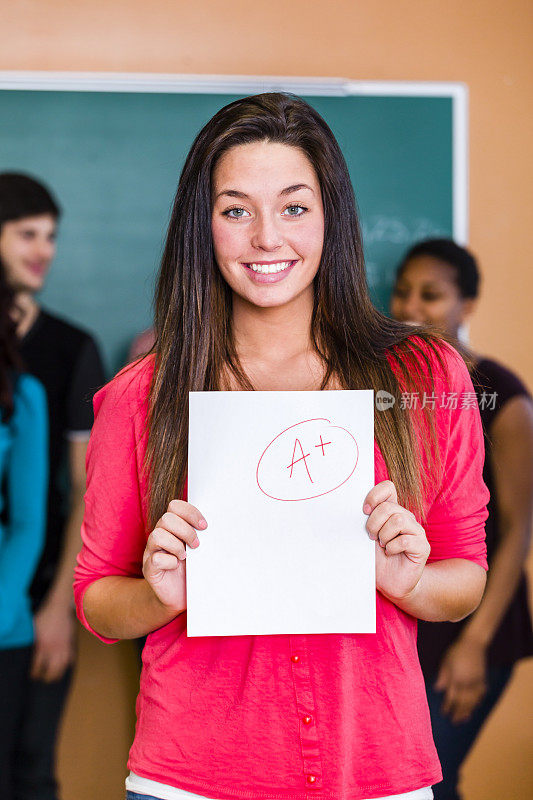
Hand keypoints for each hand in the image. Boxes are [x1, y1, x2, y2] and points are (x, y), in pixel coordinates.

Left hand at [31, 600, 75, 682]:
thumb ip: (33, 642)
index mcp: (42, 645)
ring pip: (63, 665)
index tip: (33, 675)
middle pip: (52, 669)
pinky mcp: (71, 642)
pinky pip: (71, 656)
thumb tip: (28, 652)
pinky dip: (68, 663)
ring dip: (59, 673)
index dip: (35, 673)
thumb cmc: (44, 616)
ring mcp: (64, 645)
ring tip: (55, 677)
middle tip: (44, 679)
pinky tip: (65, 665)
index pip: (38, 665)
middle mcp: (54, 648)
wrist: (59, 607)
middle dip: (48, 677)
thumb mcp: (34, 629)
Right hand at [143, 499, 206, 612]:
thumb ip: (201, 535)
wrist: (179, 596)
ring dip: (176, 545)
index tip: (204, 526)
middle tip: (197, 545)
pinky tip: (176, 566)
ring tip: (186, 557)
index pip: (175, 506)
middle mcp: (159, 536)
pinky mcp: (149, 568)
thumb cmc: (191, 570)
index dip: (190, 513)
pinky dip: (169, 562)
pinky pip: (156, 559)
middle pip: (166, 519)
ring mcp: (151, 552)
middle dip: (186, 531)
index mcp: (171, 527)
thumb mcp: (199, 550)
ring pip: (157, 535)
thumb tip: (217, 525)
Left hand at [364, 480, 429, 601]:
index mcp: (392, 511)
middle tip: (371, 537)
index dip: (374, 496)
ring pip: (398, 520)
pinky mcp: (422, 546)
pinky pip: (405, 539)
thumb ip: (365, 520)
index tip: (364, 511)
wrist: (390, 583)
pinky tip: (391, 553)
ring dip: (384, 536)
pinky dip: (392, 548)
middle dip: (374, 523)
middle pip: (389, 507)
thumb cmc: (377, 558)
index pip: (388, 487)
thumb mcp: (366, 536)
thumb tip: (350, 505)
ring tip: (382, 546)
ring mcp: (417, 531)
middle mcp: (406, 517)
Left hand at [435, 637, 487, 722]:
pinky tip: (475, 706)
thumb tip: (437, 689)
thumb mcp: (446, 661)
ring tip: (464, 719)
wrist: (473, 643)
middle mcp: (467, 683)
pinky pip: (481, 694)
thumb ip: (443, 676)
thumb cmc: (456, 651)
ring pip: (473, 700)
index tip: (444, 713)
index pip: (452, 696)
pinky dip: (478, 701)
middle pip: (463, 702)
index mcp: (456, 678)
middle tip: (454, 721)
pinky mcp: (483, 679)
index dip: (448, 706)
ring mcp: (476, 682)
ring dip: (468, 710)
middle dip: (458, 712)